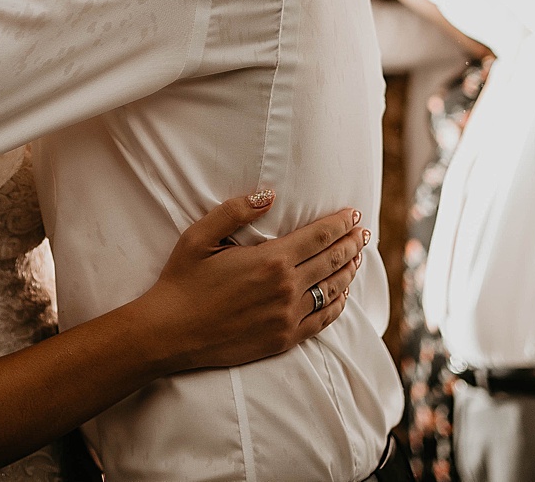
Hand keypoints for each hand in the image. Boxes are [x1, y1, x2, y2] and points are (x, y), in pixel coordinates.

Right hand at [137, 191, 367, 371]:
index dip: (340, 224)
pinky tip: (343, 296)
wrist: (170, 332)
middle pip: (332, 261)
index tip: (354, 214)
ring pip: (333, 290)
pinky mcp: (284, 339)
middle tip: (363, 232)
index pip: (319, 237)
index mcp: (270, 260)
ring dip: (349, 271)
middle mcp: (286, 288)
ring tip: (358, 259)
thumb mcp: (200, 236)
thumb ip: (235, 211)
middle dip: (351, 243)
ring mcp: (288, 316)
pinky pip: (322, 320)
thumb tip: (269, 196)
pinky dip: (338, 305)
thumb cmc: (182, 280)